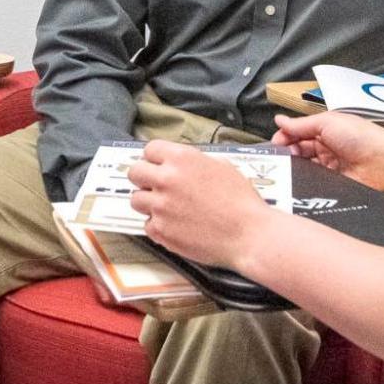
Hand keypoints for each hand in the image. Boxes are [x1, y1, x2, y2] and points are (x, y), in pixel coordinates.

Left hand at [126, 141, 279, 269]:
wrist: (249, 234)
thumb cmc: (241, 203)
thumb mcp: (221, 166)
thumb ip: (195, 162)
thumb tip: (183, 163)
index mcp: (181, 159)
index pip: (150, 149)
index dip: (154, 158)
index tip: (156, 164)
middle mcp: (166, 180)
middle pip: (135, 172)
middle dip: (144, 177)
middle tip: (154, 184)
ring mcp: (161, 206)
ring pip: (136, 199)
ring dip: (148, 202)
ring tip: (166, 207)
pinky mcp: (160, 230)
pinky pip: (147, 224)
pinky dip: (158, 225)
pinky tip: (174, 224)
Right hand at [271, 111, 383, 190]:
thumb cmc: (362, 136)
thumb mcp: (327, 122)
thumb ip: (301, 124)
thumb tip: (280, 120)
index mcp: (324, 130)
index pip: (297, 133)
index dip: (285, 138)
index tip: (275, 144)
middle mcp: (325, 147)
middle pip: (297, 150)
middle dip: (287, 153)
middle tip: (281, 157)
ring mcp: (328, 166)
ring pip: (303, 167)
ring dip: (295, 167)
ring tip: (288, 168)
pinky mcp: (332, 182)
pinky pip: (313, 182)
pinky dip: (305, 180)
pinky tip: (298, 179)